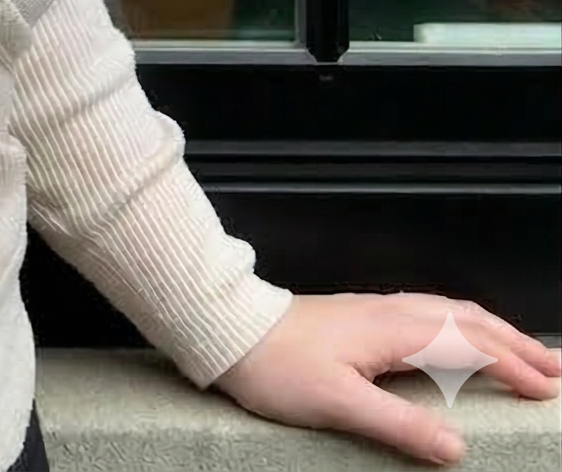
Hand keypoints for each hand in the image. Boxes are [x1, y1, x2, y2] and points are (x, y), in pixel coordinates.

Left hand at [213, 292, 561, 463]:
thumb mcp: (339, 404)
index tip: (546, 389)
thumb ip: (400, 424)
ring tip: (524, 351)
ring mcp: (376, 310)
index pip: (468, 344)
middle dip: (514, 343)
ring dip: (492, 330)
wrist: (228, 329)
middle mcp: (391, 312)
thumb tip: (457, 446)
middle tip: (555, 369)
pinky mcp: (363, 317)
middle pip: (467, 320)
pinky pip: (430, 314)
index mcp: (393, 330)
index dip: (510, 366)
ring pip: (450, 312)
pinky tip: (462, 337)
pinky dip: (462, 325)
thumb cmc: (277, 367)